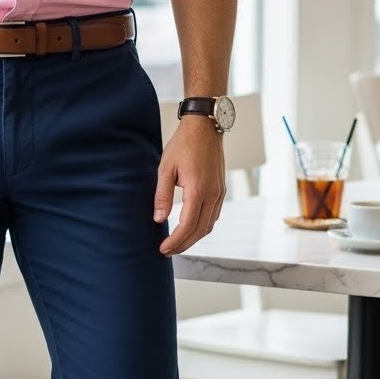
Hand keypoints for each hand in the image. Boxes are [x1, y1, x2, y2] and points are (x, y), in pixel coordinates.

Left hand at [153, 116, 225, 255]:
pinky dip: (202, 227)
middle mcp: (213, 194)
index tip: (163, 248)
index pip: (187, 225)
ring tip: (177, 243)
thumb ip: (162, 195)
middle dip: (184, 244)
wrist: (205, 127)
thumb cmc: (183, 145)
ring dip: (193, 238)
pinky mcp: (221, 190)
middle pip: (200, 231)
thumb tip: (158, 219)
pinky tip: (190, 228)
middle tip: (167, 251)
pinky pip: (213, 215)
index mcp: (198, 190)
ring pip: (209, 225)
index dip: (175, 241)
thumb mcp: (165, 169)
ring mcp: (219, 193)